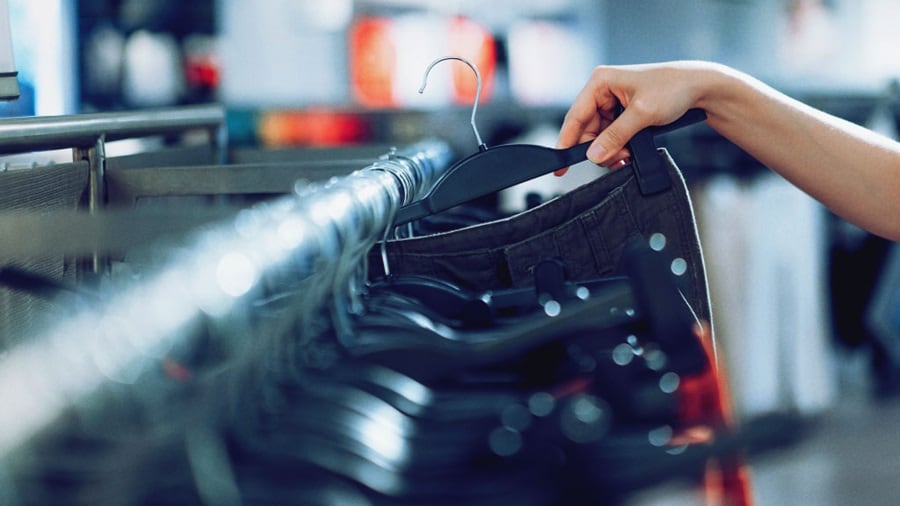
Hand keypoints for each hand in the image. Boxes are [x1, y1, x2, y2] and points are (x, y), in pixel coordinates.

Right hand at [555, 62, 712, 174]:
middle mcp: (603, 90)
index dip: (567, 142)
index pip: (575, 116)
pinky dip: (618, 147)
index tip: (560, 165)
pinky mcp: (623, 112)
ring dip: (610, 150)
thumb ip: (615, 136)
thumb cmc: (673, 88)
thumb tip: (594, 155)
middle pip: (586, 129)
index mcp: (600, 81)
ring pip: (599, 135)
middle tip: (614, 160)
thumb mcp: (642, 114)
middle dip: (598, 149)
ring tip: (626, 155)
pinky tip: (628, 152)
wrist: (700, 88)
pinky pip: (611, 135)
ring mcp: (613, 102)